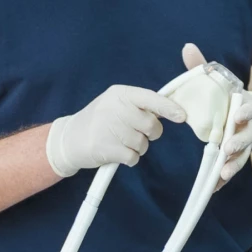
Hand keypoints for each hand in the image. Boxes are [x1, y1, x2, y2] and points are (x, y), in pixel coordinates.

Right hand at [44, 85, 186, 177]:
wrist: (69, 139)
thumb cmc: (99, 121)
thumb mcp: (116, 104)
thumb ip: (140, 105)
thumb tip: (172, 110)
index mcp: (120, 94)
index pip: (151, 98)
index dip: (169, 108)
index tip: (182, 116)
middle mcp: (115, 108)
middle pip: (151, 125)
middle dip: (150, 133)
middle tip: (136, 133)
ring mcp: (109, 128)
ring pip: (143, 143)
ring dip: (137, 147)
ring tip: (120, 142)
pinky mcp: (106, 148)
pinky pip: (133, 157)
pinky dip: (129, 158)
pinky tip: (116, 152)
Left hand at [180, 44, 251, 184]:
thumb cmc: (232, 98)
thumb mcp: (222, 81)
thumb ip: (204, 67)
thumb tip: (187, 47)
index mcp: (247, 107)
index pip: (250, 108)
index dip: (245, 111)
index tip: (238, 114)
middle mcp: (249, 127)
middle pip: (246, 136)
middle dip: (238, 142)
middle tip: (228, 148)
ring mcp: (246, 144)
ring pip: (241, 156)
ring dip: (233, 164)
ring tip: (223, 173)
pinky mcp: (239, 157)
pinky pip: (231, 169)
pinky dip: (223, 179)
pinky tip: (214, 188)